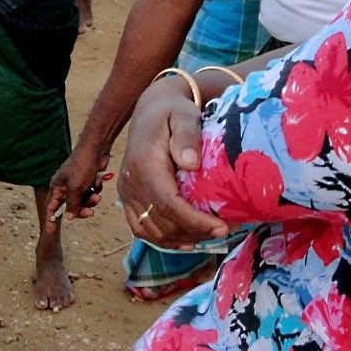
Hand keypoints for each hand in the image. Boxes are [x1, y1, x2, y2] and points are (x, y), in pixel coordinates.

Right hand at [45, 138, 110, 224]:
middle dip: (81, 209)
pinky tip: (97, 182)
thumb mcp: (76, 188)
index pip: (51, 206)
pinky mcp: (87, 181)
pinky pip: (91, 193)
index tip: (49, 231)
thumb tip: (68, 217)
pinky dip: (95, 190)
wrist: (96, 150)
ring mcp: (76, 184)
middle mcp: (65, 186)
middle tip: (91, 212)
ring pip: (83, 201)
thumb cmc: (82, 166)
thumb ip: (71, 204)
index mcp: (57, 187)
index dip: (50, 218)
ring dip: (91, 199)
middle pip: (70, 207)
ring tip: (96, 193)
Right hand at [118, 80, 228, 248]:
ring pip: (150, 230)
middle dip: (193, 232)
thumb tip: (191, 163)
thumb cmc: (173, 113)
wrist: (150, 111)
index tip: (221, 227)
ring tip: (207, 235)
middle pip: (161, 222)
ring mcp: (126, 192)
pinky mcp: (127, 197)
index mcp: (144, 165)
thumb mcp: (184, 116)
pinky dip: (161, 239)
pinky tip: (185, 240)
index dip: (195, 222)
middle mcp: (131, 182)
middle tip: (223, 231)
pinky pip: (139, 227)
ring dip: (180, 238)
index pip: (168, 204)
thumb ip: (187, 137)